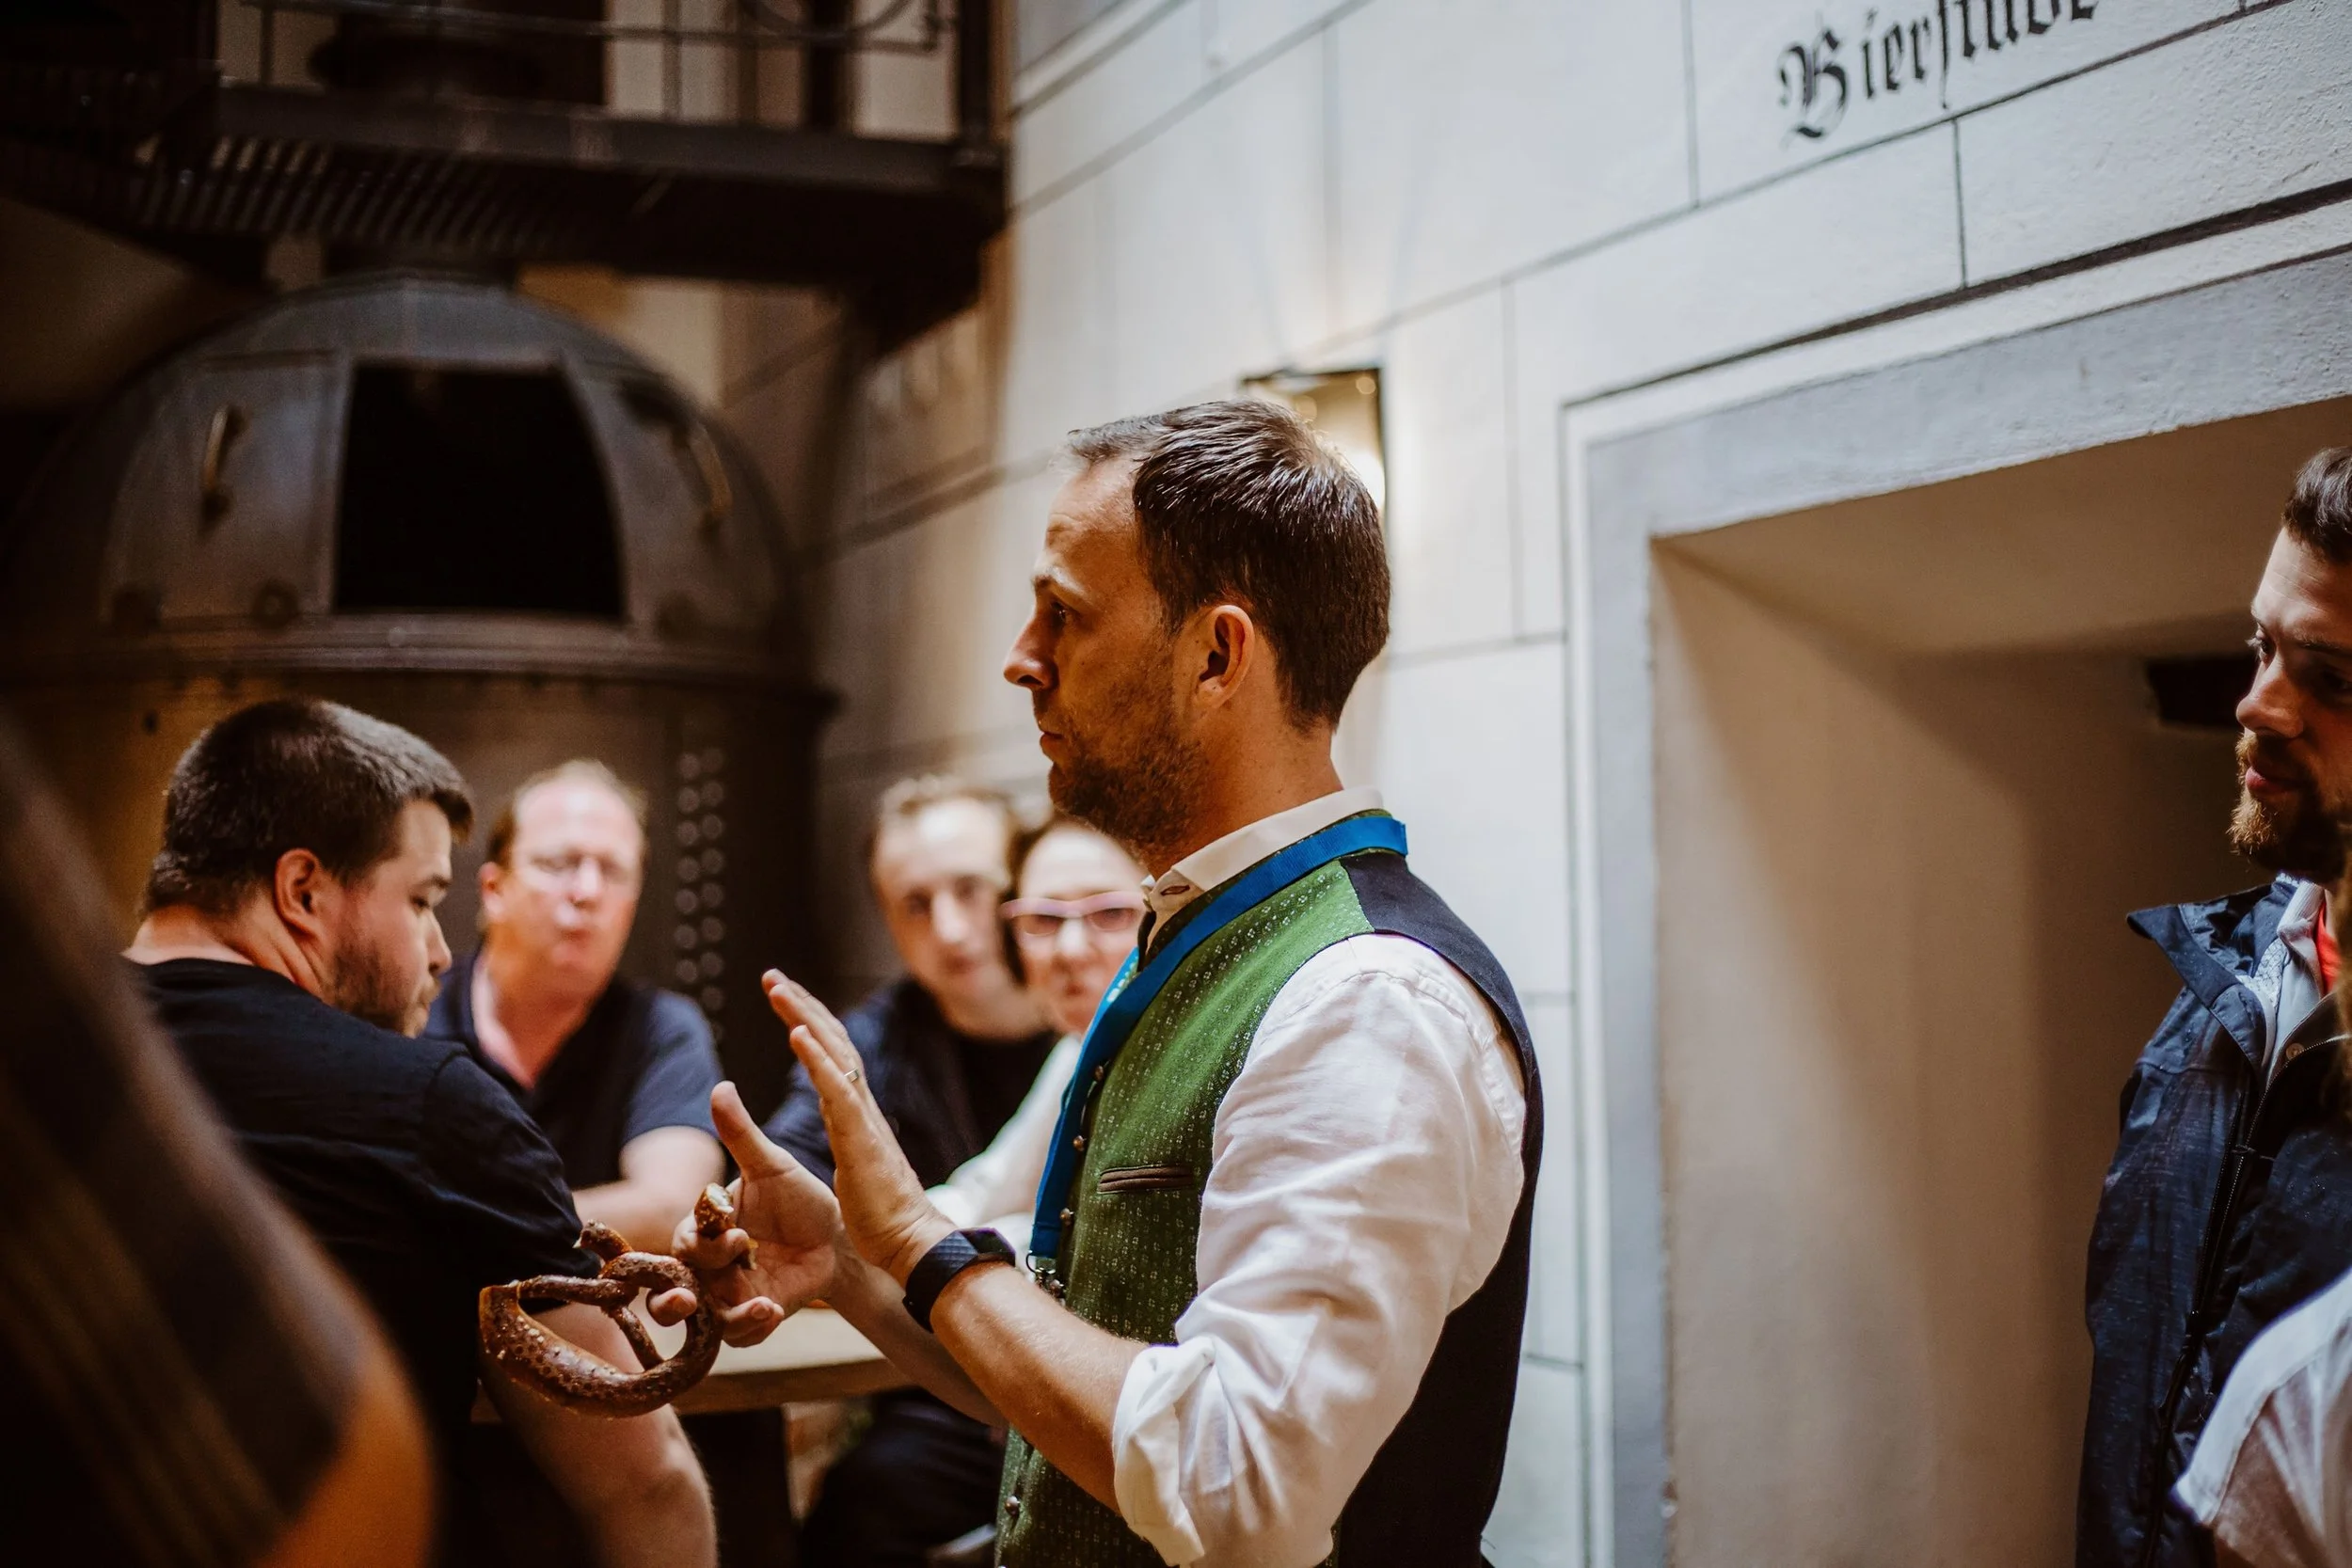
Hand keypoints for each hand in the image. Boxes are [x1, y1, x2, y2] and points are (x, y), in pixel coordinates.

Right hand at [652, 1082, 840, 1345]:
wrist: (839, 1234)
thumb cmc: (799, 1197)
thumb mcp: (771, 1166)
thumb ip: (740, 1134)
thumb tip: (721, 1087)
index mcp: (706, 1229)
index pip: (686, 1241)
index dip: (701, 1243)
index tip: (734, 1235)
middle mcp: (709, 1268)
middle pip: (672, 1293)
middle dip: (672, 1301)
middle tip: (687, 1300)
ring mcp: (729, 1296)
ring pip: (707, 1320)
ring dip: (728, 1315)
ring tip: (760, 1306)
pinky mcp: (755, 1317)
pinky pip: (740, 1335)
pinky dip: (753, 1327)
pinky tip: (773, 1312)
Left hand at [763, 970, 954, 1284]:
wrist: (910, 1243)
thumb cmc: (884, 1219)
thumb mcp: (858, 1168)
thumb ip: (852, 1141)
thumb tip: (849, 1132)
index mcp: (859, 1113)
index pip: (836, 1054)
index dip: (812, 1022)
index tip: (786, 997)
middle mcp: (863, 1106)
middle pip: (834, 1040)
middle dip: (802, 1005)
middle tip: (772, 977)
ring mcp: (864, 1118)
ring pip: (835, 1053)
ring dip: (804, 1016)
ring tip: (777, 989)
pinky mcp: (861, 1138)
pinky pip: (837, 1088)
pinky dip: (817, 1057)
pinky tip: (796, 1033)